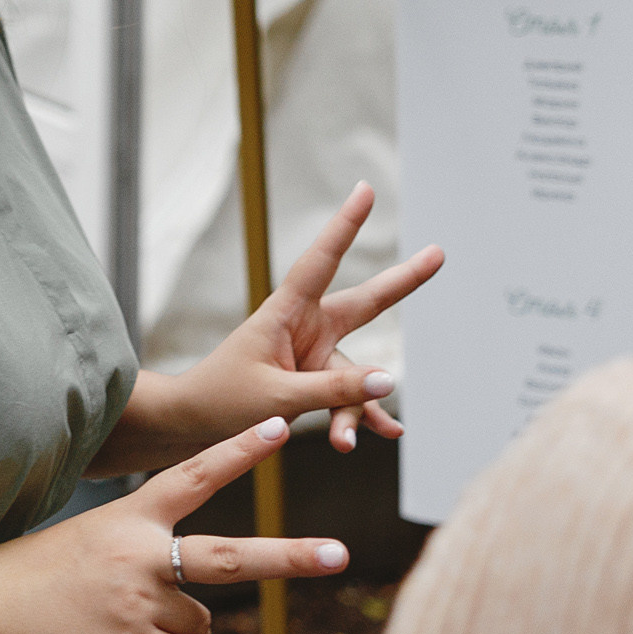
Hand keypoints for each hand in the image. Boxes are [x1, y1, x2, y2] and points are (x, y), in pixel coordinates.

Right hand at [0, 418, 349, 633]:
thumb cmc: (34, 570)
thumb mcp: (89, 537)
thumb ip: (142, 552)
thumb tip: (198, 604)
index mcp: (131, 516)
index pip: (196, 475)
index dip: (240, 452)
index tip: (280, 429)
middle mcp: (141, 555)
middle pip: (231, 557)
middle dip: (289, 557)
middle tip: (339, 554)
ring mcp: (138, 602)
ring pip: (202, 621)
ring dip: (186, 627)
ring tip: (135, 623)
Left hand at [183, 182, 443, 453]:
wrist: (193, 425)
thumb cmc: (222, 400)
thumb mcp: (277, 397)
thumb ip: (334, 390)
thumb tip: (389, 381)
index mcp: (286, 313)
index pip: (321, 261)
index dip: (345, 226)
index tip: (365, 191)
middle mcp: (306, 328)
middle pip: (365, 303)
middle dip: (402, 281)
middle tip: (439, 253)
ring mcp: (314, 356)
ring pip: (356, 378)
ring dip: (354, 410)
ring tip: (343, 442)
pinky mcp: (315, 384)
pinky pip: (350, 399)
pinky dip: (362, 418)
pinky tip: (389, 433)